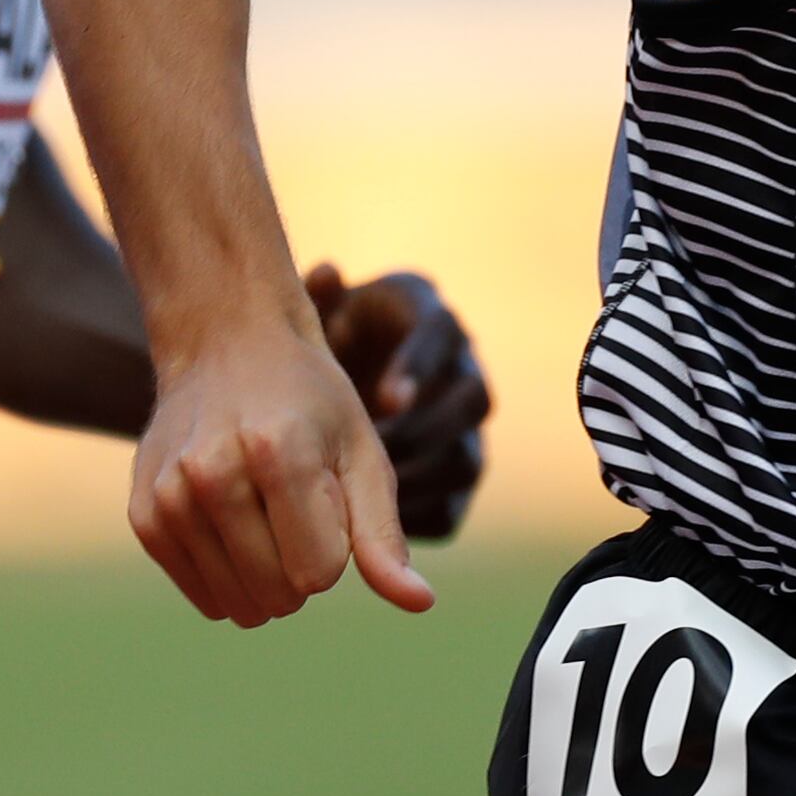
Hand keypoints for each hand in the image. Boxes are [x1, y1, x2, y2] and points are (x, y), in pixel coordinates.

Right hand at [133, 302, 430, 625]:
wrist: (223, 345)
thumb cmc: (309, 404)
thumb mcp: (361, 453)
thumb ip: (383, 534)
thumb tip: (420, 603)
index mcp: (277, 453)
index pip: (319, 573)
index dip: (335, 543)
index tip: (324, 492)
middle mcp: (211, 473)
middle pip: (279, 595)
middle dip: (301, 568)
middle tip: (291, 504)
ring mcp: (169, 494)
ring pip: (239, 605)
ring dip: (263, 575)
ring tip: (259, 510)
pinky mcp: (144, 513)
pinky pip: (203, 595)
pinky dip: (227, 578)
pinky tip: (229, 526)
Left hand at [308, 263, 490, 541]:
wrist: (341, 376)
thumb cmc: (331, 336)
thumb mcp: (325, 312)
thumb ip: (322, 298)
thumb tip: (327, 271)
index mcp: (436, 324)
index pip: (444, 338)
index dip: (420, 368)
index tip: (384, 397)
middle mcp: (464, 376)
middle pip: (473, 403)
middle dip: (423, 430)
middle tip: (372, 451)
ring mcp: (466, 434)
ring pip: (466, 462)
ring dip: (416, 477)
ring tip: (365, 489)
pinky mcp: (453, 484)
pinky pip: (450, 510)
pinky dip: (412, 519)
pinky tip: (366, 524)